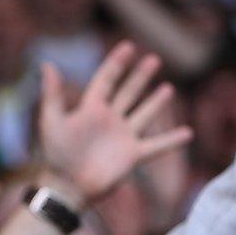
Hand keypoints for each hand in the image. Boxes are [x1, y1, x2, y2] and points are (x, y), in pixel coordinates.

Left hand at [36, 42, 190, 206]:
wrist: (68, 187)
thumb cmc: (56, 155)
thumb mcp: (52, 120)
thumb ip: (52, 93)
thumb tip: (47, 63)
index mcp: (91, 108)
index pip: (106, 79)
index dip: (117, 63)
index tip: (129, 47)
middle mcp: (110, 120)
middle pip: (128, 92)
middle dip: (140, 76)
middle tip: (154, 59)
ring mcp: (123, 137)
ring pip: (143, 114)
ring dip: (156, 102)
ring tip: (168, 88)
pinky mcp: (133, 156)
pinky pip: (156, 146)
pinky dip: (172, 140)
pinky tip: (188, 133)